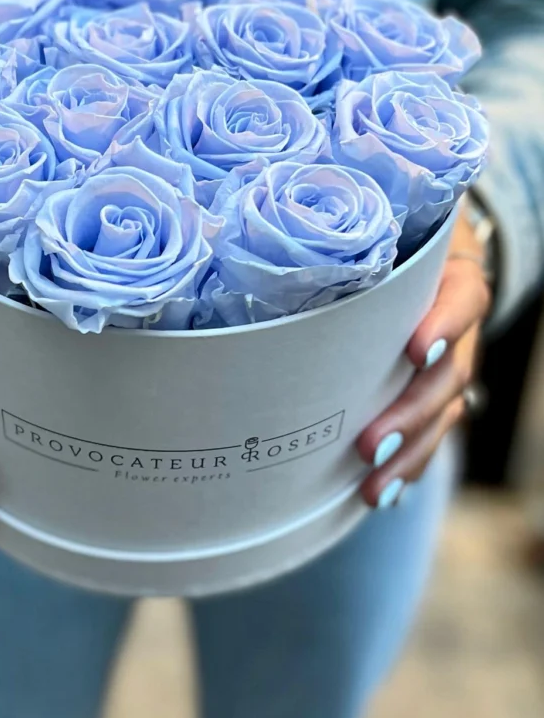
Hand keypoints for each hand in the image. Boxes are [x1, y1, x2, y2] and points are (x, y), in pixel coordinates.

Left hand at [357, 211, 490, 507]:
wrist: (420, 248)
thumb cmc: (387, 235)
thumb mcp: (380, 224)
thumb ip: (344, 237)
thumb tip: (255, 240)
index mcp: (449, 278)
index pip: (463, 298)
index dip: (447, 324)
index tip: (417, 350)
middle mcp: (456, 327)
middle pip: (450, 374)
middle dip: (411, 412)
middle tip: (372, 443)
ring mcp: (449, 365)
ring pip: (444, 413)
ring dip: (409, 452)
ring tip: (373, 484)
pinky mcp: (434, 394)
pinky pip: (431, 434)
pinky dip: (409, 465)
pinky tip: (378, 493)